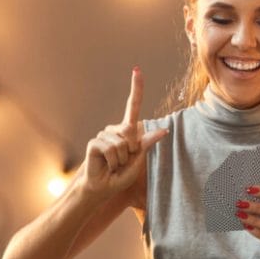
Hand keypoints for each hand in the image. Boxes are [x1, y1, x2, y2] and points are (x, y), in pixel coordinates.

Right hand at [81, 67, 168, 199]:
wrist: (103, 188)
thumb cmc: (121, 175)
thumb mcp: (139, 160)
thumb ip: (147, 143)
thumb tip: (164, 129)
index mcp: (128, 131)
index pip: (132, 105)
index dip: (136, 88)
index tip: (137, 70)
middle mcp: (115, 129)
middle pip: (133, 133)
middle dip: (133, 152)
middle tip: (123, 162)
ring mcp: (104, 134)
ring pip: (123, 144)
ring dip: (122, 159)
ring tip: (115, 165)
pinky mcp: (95, 142)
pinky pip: (112, 149)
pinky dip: (114, 161)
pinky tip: (107, 165)